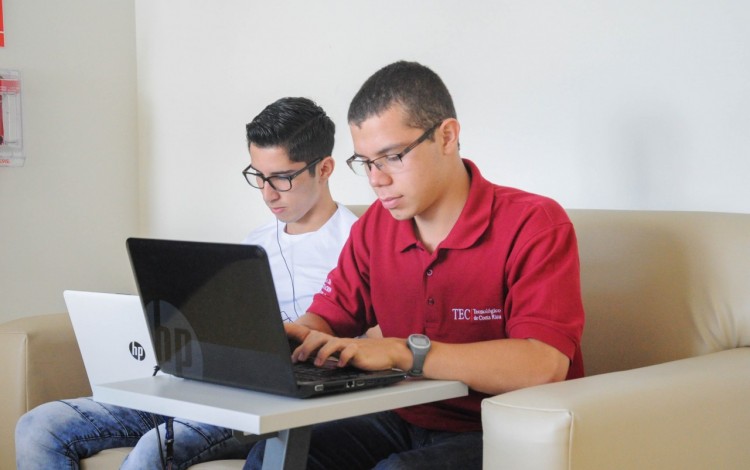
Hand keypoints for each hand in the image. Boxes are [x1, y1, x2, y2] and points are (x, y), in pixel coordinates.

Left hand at [284, 323, 408, 370]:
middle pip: (317, 337)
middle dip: (306, 347)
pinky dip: (344, 357)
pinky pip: (350, 351)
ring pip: (332, 343)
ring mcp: (348, 345)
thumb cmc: (360, 355)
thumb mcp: (339, 355)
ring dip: (322, 353)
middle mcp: (336, 341)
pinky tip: (340, 364)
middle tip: (297, 359)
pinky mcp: (359, 351)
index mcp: (330, 342)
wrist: (385, 352)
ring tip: (317, 363)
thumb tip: (303, 359)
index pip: (309, 334)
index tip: (278, 329)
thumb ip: (324, 356)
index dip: (293, 330)